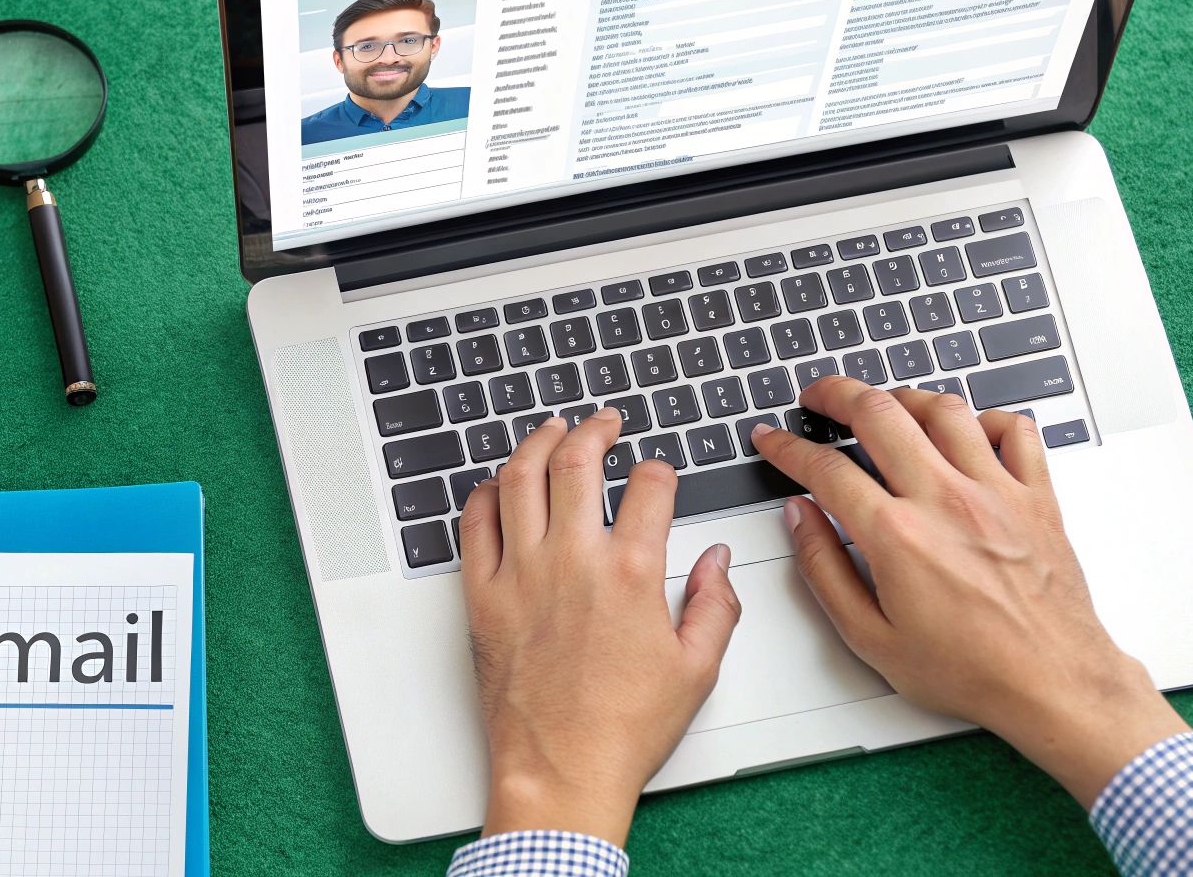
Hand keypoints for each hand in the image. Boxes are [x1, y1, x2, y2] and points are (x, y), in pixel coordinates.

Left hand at [459, 406, 741, 846]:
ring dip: (537, 443)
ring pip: (519, 478)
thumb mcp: (697, 670)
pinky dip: (485, 492)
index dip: (658, 470)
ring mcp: (520, 574)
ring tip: (552, 431)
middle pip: (577, 462)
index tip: (657, 473)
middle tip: (602, 422)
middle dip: (594, 430)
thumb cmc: (623, 729)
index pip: (650, 487)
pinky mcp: (481, 595)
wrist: (559, 770)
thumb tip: (719, 560)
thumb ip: (717, 603)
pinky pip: (473, 523)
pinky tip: (498, 485)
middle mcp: (573, 561)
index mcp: (632, 574)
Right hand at [750, 378, 1186, 805]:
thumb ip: (824, 570)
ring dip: (903, 398)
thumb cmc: (971, 670)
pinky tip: (965, 432)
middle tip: (818, 398)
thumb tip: (801, 519)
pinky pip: (1014, 429)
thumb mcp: (871, 638)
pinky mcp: (1036, 497)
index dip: (787, 446)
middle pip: (879, 412)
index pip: (825, 467)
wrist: (1054, 684)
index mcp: (897, 536)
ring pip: (943, 409)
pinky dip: (984, 419)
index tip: (774, 440)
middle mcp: (945, 500)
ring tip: (884, 406)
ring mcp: (995, 492)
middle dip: (836, 394)